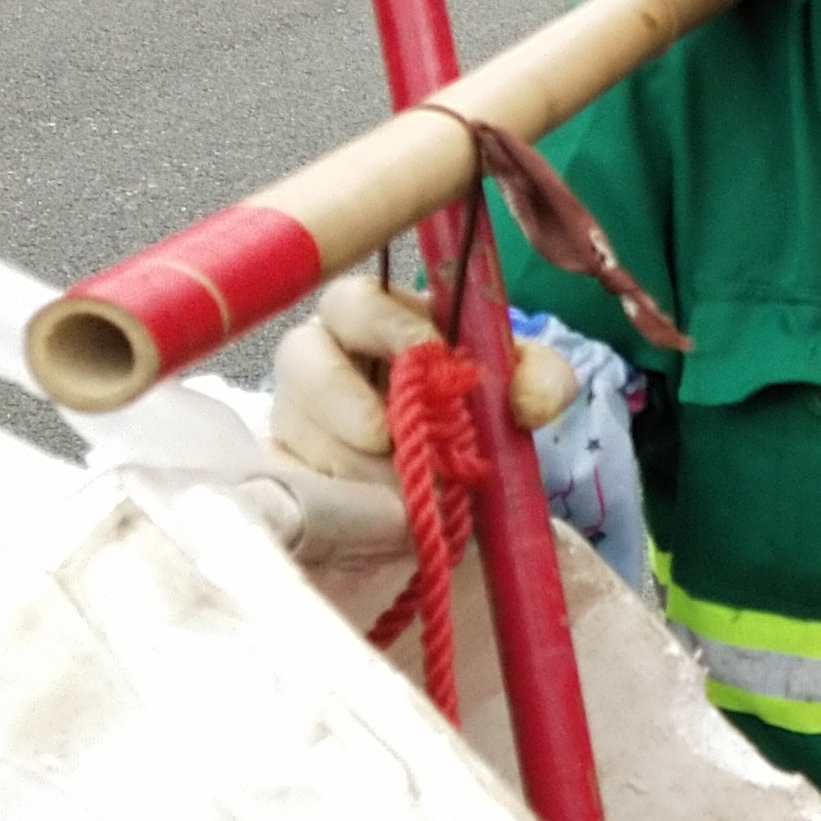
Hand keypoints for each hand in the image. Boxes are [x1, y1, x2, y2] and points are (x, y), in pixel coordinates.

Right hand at [265, 275, 576, 553]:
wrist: (450, 518)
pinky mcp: (279, 478)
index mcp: (378, 327)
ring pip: (294, 425)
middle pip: (299, 352)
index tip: (428, 352)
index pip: (353, 300)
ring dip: (351, 460)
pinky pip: (279, 482)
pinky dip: (328, 504)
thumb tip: (527, 401)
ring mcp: (293, 422)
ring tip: (402, 493)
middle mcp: (322, 365)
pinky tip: (371, 521)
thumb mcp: (519, 404)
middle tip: (387, 433)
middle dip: (343, 393)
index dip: (384, 321)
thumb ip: (541, 386)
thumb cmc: (473, 437)